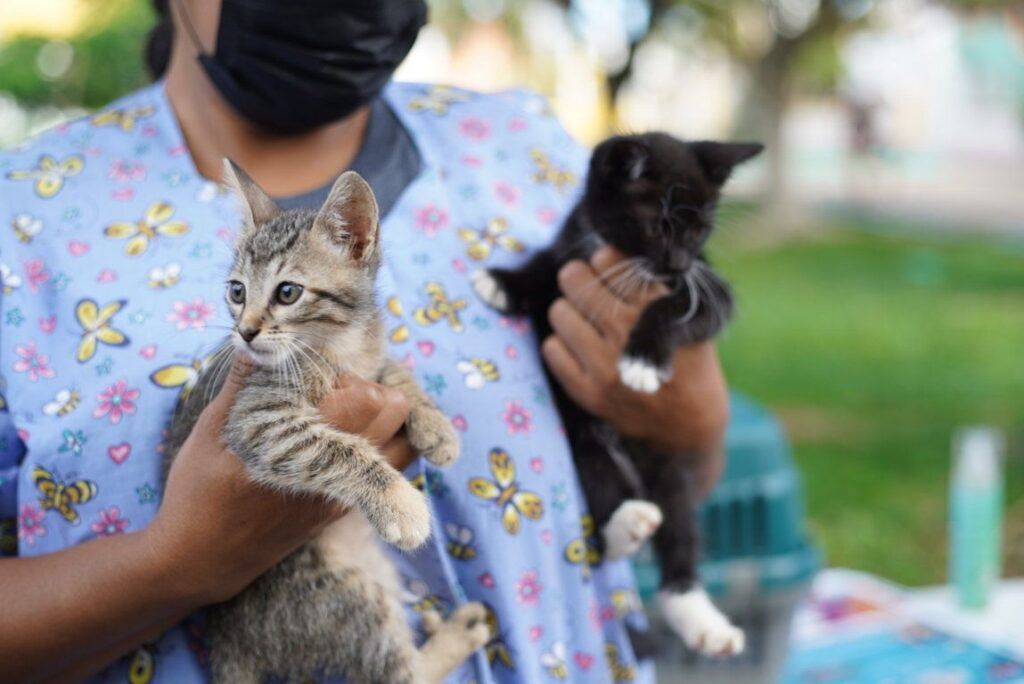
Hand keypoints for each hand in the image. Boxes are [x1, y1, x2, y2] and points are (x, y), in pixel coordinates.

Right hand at [147, 356, 414, 603]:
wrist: (199, 562)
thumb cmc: (197, 493)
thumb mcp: (212, 430)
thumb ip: (243, 383)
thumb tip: (258, 342)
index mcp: (306, 446)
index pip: (368, 397)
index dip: (345, 375)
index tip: (313, 375)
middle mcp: (337, 473)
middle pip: (396, 410)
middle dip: (373, 388)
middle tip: (332, 389)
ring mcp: (344, 494)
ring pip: (402, 442)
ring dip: (384, 419)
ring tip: (342, 411)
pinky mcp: (341, 509)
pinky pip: (387, 469)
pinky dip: (378, 444)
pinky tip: (336, 436)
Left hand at [541, 248, 728, 492]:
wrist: (689, 428)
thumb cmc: (691, 365)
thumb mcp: (687, 320)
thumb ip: (653, 289)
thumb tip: (610, 255)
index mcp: (657, 310)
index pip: (611, 262)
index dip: (605, 259)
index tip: (607, 267)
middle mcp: (628, 335)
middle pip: (576, 280)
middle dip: (578, 276)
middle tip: (583, 283)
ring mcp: (604, 366)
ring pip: (560, 312)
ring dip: (569, 310)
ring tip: (584, 319)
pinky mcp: (588, 392)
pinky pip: (552, 349)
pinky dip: (561, 343)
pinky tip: (579, 347)